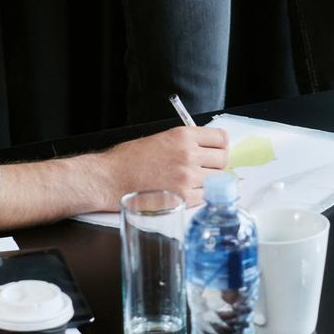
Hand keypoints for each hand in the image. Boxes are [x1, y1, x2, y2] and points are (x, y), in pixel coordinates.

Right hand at [100, 122, 229, 205]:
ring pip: (217, 180)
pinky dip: (199, 196)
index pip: (221, 138)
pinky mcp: (183, 198)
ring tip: (190, 182)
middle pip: (223, 159)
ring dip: (208, 182)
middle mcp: (188, 155)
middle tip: (206, 168)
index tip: (217, 150)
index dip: (220, 145)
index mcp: (182, 136)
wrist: (110, 178)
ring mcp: (187, 177)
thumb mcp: (159, 139)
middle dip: (217, 164)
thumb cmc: (128, 159)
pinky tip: (185, 192)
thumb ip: (185, 142)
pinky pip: (205, 197)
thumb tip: (206, 150)